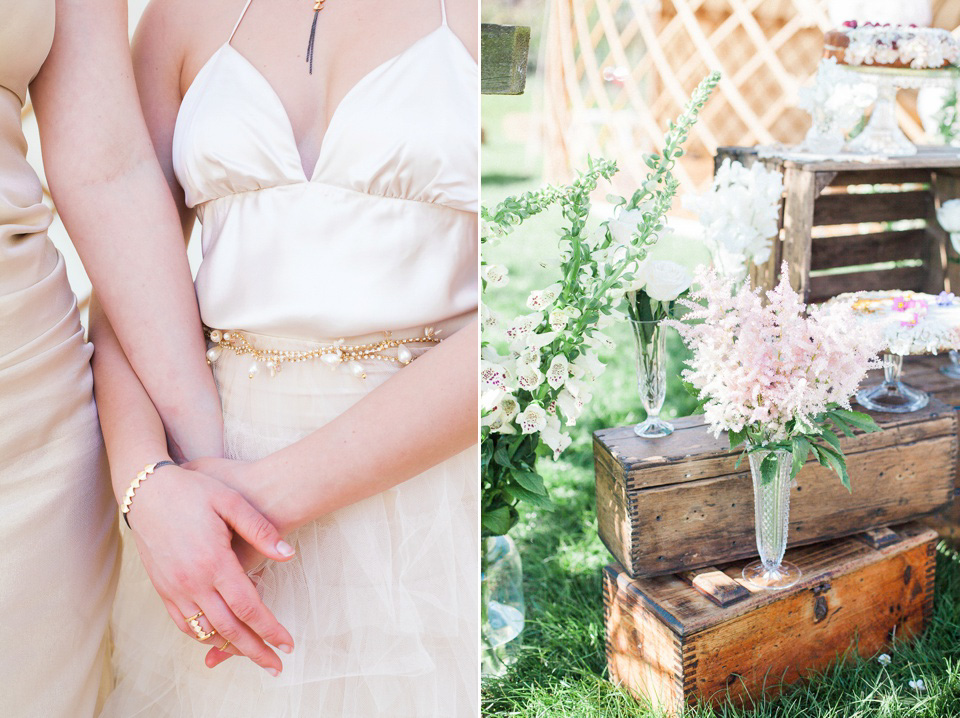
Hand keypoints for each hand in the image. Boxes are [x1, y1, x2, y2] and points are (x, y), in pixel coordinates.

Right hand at [180, 456, 300, 667]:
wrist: (146, 491)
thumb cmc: (193, 491)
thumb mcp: (231, 501)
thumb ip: (261, 530)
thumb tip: (288, 556)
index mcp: (213, 561)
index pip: (248, 606)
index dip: (270, 628)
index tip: (288, 644)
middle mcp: (192, 581)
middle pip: (229, 628)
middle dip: (255, 650)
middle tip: (276, 666)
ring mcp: (174, 588)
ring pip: (205, 631)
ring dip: (231, 648)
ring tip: (254, 655)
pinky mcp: (162, 589)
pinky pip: (184, 624)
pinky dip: (204, 637)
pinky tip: (221, 639)